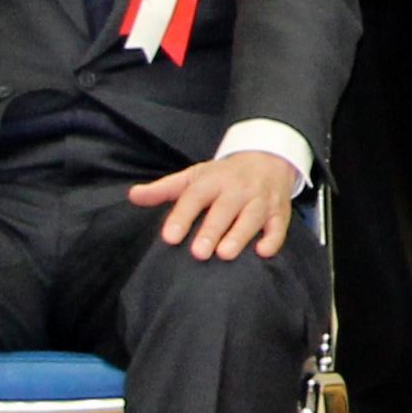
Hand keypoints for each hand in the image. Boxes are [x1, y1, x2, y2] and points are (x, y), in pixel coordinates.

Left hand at [127, 146, 302, 260]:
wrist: (268, 157)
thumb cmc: (224, 175)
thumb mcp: (194, 176)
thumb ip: (164, 189)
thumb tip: (132, 196)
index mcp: (213, 179)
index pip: (195, 196)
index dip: (182, 216)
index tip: (169, 237)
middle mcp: (238, 188)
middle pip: (224, 209)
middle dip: (212, 230)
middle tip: (198, 253)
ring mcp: (260, 199)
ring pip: (251, 217)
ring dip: (239, 235)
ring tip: (224, 254)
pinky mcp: (279, 211)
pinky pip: (279, 225)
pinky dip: (273, 238)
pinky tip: (262, 251)